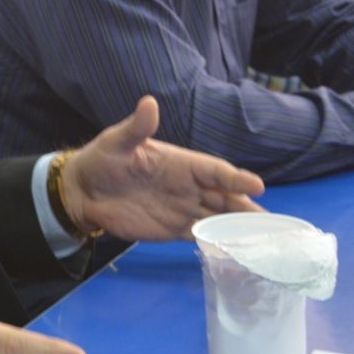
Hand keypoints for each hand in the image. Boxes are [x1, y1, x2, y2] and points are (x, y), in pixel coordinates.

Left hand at [60, 96, 264, 240]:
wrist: (83, 192)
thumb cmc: (101, 160)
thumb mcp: (117, 141)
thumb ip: (137, 127)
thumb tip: (149, 102)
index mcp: (180, 163)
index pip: (214, 170)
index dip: (235, 177)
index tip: (256, 185)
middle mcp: (187, 186)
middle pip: (224, 196)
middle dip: (247, 207)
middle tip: (271, 221)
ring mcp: (182, 208)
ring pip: (218, 217)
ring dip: (239, 227)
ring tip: (264, 239)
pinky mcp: (172, 229)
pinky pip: (201, 235)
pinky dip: (219, 243)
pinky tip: (237, 252)